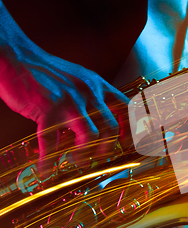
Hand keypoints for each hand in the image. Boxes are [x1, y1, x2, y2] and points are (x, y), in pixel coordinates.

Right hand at [0, 46, 130, 175]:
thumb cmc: (46, 72)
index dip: (131, 128)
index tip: (126, 143)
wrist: (16, 57)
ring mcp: (69, 101)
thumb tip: (99, 122)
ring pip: (91, 135)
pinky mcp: (48, 110)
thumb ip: (90, 97)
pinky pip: (52, 142)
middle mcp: (89, 93)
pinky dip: (48, 160)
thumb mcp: (78, 79)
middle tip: (100, 157)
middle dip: (108, 148)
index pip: (126, 107)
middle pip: (111, 127)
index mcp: (98, 85)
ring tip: (78, 162)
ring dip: (85, 155)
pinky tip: (46, 169)